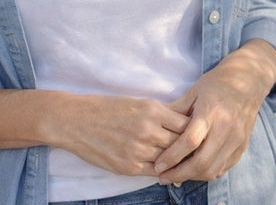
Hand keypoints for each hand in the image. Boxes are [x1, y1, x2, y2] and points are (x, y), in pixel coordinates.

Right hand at [49, 93, 189, 176]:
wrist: (77, 120)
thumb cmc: (107, 108)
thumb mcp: (136, 103)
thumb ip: (159, 114)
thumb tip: (182, 121)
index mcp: (152, 109)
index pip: (186, 124)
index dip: (194, 130)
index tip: (198, 133)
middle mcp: (148, 129)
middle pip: (181, 144)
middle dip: (189, 148)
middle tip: (198, 151)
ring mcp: (138, 149)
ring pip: (169, 159)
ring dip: (177, 161)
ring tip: (185, 162)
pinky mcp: (128, 166)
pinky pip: (155, 172)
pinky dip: (162, 171)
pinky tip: (167, 169)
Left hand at [154, 40, 275, 182]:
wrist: (247, 82)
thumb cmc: (216, 84)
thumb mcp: (193, 91)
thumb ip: (176, 111)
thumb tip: (155, 126)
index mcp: (211, 112)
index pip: (190, 141)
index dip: (172, 156)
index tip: (158, 165)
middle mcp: (226, 128)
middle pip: (202, 162)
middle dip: (179, 174)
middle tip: (163, 177)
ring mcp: (236, 140)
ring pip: (213, 170)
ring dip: (192, 177)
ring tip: (175, 175)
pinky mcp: (242, 148)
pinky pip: (222, 168)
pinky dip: (206, 173)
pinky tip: (193, 170)